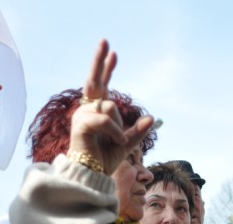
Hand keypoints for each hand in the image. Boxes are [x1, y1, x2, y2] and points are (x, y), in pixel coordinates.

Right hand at [68, 39, 153, 174]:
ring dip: (119, 127)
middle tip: (105, 40)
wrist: (92, 174)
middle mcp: (89, 110)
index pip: (102, 85)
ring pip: (109, 106)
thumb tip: (150, 118)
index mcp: (98, 111)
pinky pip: (105, 119)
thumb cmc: (106, 159)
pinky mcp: (81, 124)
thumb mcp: (128, 143)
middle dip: (99, 61)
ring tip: (117, 141)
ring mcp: (83, 116)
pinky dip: (115, 131)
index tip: (114, 52)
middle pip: (94, 81)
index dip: (107, 68)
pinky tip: (117, 141)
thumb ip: (138, 132)